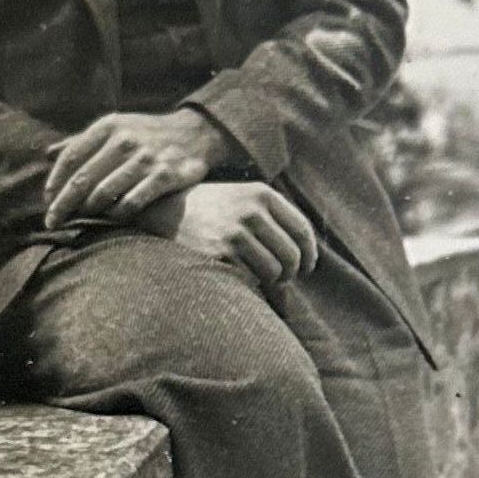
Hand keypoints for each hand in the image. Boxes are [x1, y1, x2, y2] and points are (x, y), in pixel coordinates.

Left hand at [44, 106, 224, 226]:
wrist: (194, 133)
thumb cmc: (145, 134)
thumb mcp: (114, 127)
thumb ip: (82, 141)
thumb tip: (47, 153)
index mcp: (108, 126)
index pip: (71, 156)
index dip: (55, 181)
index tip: (47, 200)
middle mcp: (125, 140)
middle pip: (83, 179)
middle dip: (63, 204)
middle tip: (52, 222)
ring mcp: (146, 158)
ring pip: (104, 193)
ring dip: (88, 211)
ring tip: (80, 220)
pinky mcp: (164, 176)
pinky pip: (131, 203)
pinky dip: (116, 215)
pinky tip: (110, 219)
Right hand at [151, 180, 319, 287]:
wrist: (169, 210)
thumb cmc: (214, 209)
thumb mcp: (245, 198)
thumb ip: (275, 217)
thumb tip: (308, 254)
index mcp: (263, 194)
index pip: (301, 230)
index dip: (310, 253)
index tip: (308, 266)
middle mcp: (252, 211)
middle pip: (291, 254)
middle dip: (292, 272)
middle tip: (284, 278)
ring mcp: (235, 231)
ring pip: (274, 270)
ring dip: (273, 281)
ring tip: (265, 279)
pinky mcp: (219, 252)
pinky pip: (250, 278)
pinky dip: (251, 283)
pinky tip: (242, 275)